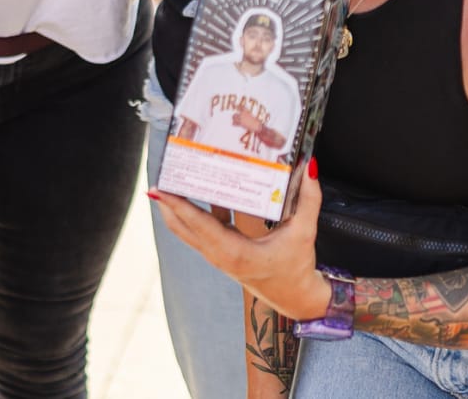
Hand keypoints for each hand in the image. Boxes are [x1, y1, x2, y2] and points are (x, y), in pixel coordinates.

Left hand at [151, 165, 331, 321]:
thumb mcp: (304, 233)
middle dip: (168, 202)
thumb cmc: (297, 269)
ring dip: (177, 207)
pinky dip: (196, 212)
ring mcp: (217, 256)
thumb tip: (308, 168)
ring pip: (187, 229)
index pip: (198, 224)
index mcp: (235, 252)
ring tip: (173, 178)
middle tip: (160, 174)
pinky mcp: (220, 254)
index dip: (177, 205)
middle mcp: (219, 255)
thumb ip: (308, 200)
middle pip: (182, 226)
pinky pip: (200, 230)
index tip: (159, 188)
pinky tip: (205, 190)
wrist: (296, 299)